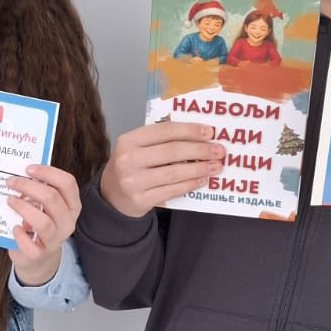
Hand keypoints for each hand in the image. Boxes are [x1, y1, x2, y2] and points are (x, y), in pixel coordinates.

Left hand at [7, 164, 81, 285]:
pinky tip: (14, 227)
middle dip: (28, 186)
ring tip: (10, 200)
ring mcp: (55, 240)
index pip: (67, 183)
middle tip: (11, 182)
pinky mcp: (40, 254)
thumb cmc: (39, 224)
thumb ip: (38, 191)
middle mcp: (67, 222)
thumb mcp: (45, 206)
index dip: (48, 173)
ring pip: (42, 221)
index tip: (28, 169)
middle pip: (52, 198)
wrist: (37, 257)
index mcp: (72, 206)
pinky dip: (20, 235)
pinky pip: (30, 245)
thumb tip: (20, 174)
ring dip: (23, 207)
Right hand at [99, 122, 225, 216]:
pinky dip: (190, 184)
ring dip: (199, 168)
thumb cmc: (132, 167)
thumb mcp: (137, 148)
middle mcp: (128, 159)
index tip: (210, 132)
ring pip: (174, 172)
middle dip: (200, 150)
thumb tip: (199, 135)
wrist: (112, 196)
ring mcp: (133, 181)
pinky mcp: (140, 200)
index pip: (165, 130)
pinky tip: (202, 180)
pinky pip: (171, 190)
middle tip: (219, 151)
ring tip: (215, 166)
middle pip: (172, 151)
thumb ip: (161, 140)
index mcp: (129, 140)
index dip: (190, 130)